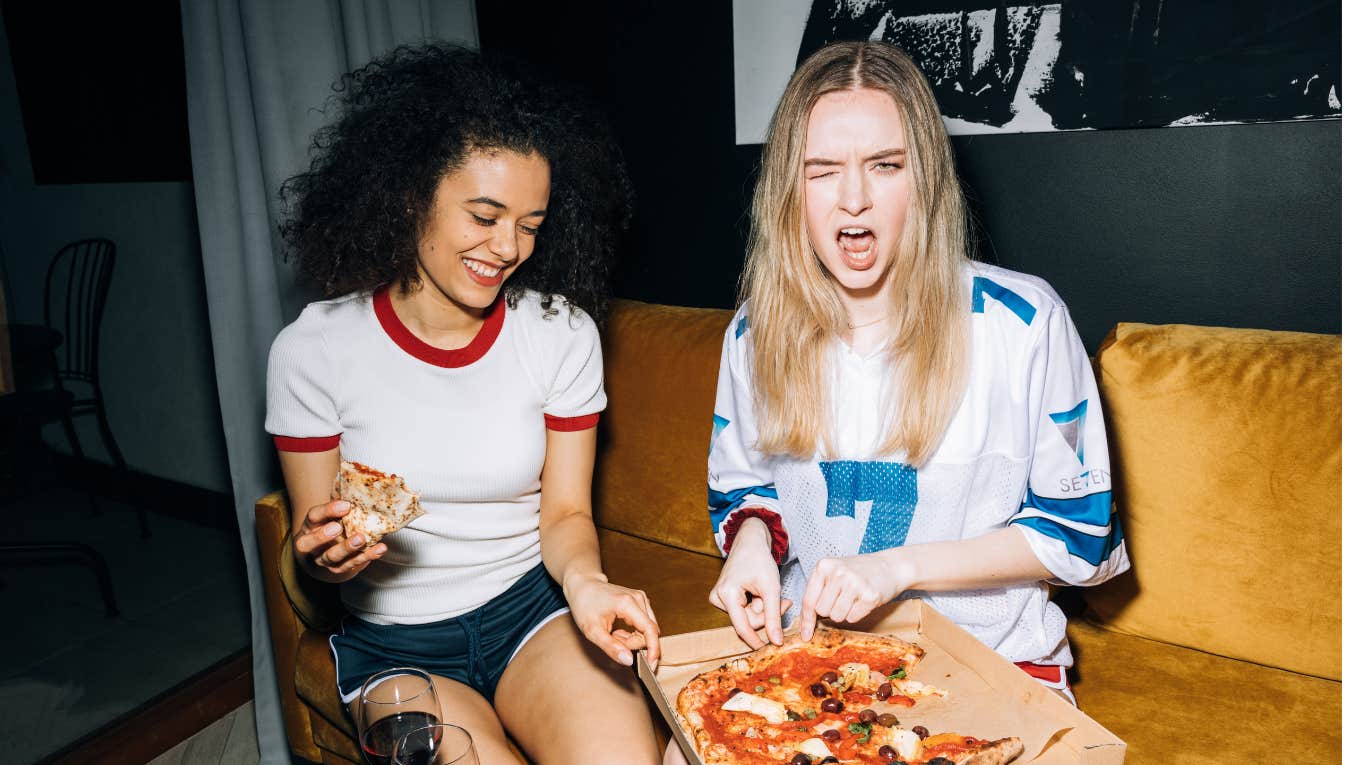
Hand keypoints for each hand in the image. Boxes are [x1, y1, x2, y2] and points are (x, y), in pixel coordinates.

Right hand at [292, 500, 385, 582]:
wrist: (324, 551)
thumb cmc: (331, 525)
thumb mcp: (332, 513)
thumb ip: (342, 505)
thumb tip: (365, 487)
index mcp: (310, 525)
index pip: (314, 516)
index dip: (328, 510)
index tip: (346, 505)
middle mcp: (311, 544)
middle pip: (310, 543)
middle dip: (323, 536)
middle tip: (338, 527)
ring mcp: (323, 558)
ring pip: (331, 556)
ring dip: (347, 548)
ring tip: (361, 539)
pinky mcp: (338, 568)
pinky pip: (351, 564)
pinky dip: (366, 557)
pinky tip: (379, 549)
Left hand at [564, 572, 660, 670]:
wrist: (582, 586)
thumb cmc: (584, 605)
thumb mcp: (592, 631)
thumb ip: (611, 647)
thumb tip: (629, 660)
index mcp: (628, 603)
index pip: (650, 630)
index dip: (653, 650)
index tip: (651, 666)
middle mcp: (638, 598)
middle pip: (649, 632)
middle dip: (633, 643)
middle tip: (613, 641)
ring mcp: (640, 598)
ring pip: (647, 630)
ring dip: (632, 639)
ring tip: (614, 634)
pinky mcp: (640, 601)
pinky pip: (644, 624)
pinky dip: (633, 632)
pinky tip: (619, 630)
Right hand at [709, 518, 791, 649]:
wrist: (750, 542)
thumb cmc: (760, 560)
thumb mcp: (771, 588)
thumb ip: (774, 616)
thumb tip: (776, 642)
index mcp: (726, 594)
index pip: (742, 627)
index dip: (756, 640)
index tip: (770, 649)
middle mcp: (718, 598)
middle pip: (747, 621)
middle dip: (766, 614)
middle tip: (785, 603)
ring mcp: (719, 598)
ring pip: (746, 617)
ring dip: (762, 609)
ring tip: (770, 593)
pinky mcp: (723, 597)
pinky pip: (743, 611)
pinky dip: (756, 605)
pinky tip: (761, 593)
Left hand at [798, 552, 901, 639]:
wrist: (890, 566)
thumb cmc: (859, 571)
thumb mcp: (834, 572)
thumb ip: (819, 590)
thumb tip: (806, 622)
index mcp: (824, 566)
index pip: (809, 600)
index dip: (806, 620)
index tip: (805, 635)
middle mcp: (838, 573)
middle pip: (822, 611)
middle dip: (831, 609)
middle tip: (843, 597)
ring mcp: (854, 583)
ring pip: (836, 617)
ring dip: (844, 612)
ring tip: (854, 597)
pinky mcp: (869, 596)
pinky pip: (852, 618)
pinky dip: (857, 614)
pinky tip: (863, 600)